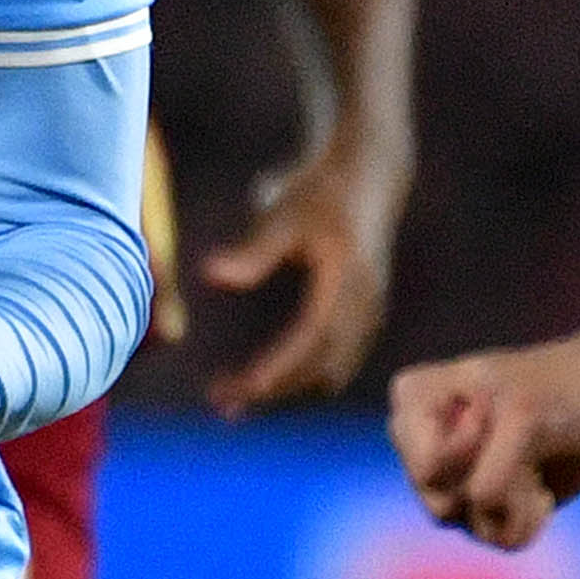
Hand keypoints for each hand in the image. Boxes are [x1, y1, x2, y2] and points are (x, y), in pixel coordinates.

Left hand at [197, 134, 407, 415]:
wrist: (372, 174)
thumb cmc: (322, 189)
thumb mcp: (284, 213)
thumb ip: (251, 252)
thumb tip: (208, 275)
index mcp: (347, 279)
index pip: (311, 339)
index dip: (278, 369)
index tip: (241, 388)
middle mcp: (365, 303)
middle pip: (320, 367)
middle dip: (273, 390)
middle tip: (221, 404)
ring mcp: (371, 312)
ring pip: (331, 371)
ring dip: (287, 391)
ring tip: (235, 401)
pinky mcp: (368, 315)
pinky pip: (338, 362)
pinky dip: (303, 378)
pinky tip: (267, 383)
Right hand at [388, 327, 579, 548]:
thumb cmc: (564, 393)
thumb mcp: (523, 419)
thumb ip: (485, 476)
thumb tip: (457, 520)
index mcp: (416, 399)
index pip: (429, 467)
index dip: (476, 453)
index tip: (501, 414)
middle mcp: (421, 439)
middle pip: (438, 500)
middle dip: (495, 483)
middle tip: (524, 446)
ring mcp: (451, 475)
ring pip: (462, 522)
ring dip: (514, 502)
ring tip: (536, 467)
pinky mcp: (482, 504)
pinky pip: (490, 537)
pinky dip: (524, 520)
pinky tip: (540, 492)